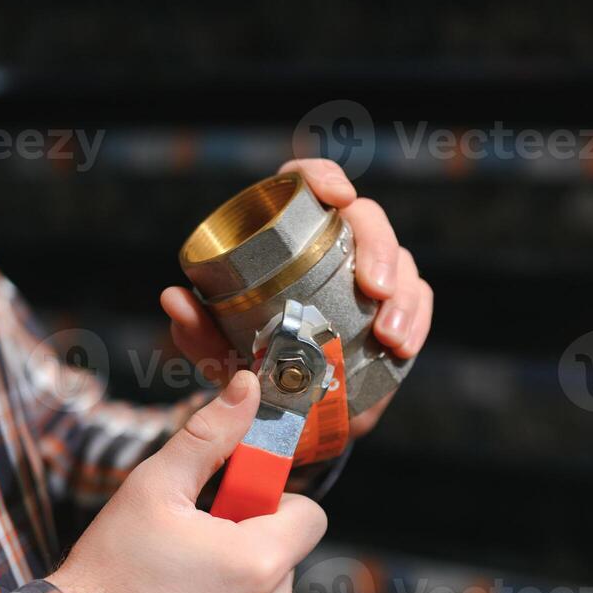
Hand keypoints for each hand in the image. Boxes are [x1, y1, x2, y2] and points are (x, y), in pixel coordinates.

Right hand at [49, 371, 327, 592]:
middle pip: (286, 556)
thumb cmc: (112, 566)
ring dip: (240, 586)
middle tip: (194, 543)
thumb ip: (210, 434)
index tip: (231, 504)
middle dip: (251, 543)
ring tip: (181, 584)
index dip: (274, 502)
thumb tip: (249, 387)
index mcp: (260, 561)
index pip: (310, 515)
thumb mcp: (156, 485)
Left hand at [161, 158, 432, 436]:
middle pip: (368, 220)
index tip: (339, 198)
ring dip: (402, 295)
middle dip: (378, 248)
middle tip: (373, 291)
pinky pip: (418, 300)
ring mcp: (371, 276)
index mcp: (289, 237)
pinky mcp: (397, 310)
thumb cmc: (253, 368)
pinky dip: (417, 319)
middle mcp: (335, 246)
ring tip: (389, 337)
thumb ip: (199, 330)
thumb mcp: (221, 354)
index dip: (324, 177)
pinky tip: (403, 345)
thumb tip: (174, 299)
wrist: (290, 414)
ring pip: (402, 261)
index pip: (307, 184)